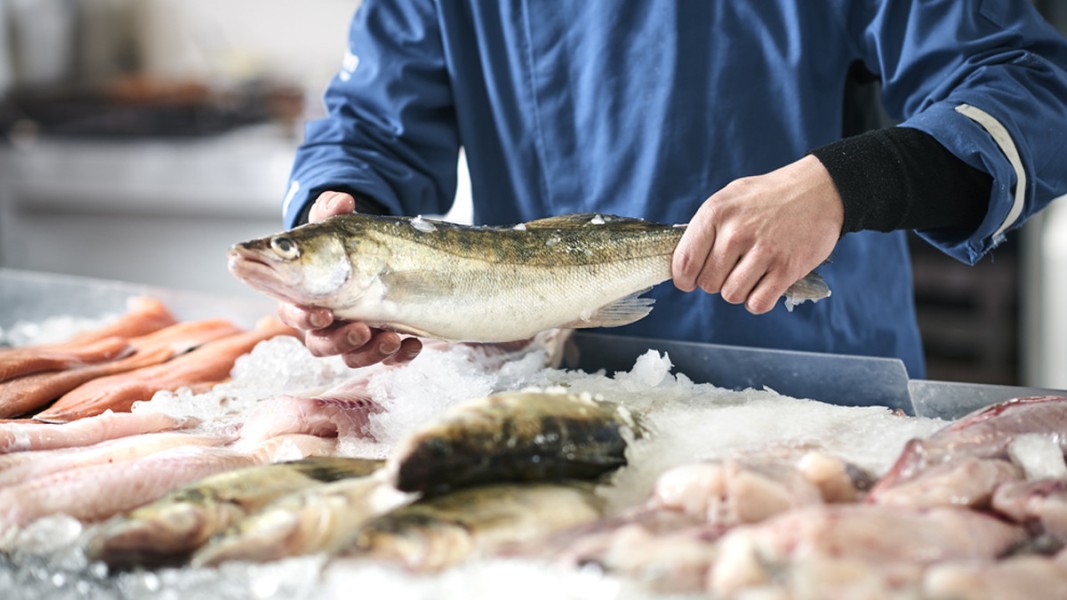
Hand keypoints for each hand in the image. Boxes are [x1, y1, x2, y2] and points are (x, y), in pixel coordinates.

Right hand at [276, 191, 422, 367]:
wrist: (373, 255)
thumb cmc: (343, 245)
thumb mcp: (337, 226)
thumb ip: (331, 212)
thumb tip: (339, 200)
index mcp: (303, 295)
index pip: (292, 313)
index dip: (303, 318)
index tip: (321, 314)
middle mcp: (325, 322)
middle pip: (321, 345)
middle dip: (341, 341)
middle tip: (361, 330)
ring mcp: (352, 335)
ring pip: (353, 357)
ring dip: (371, 352)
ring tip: (392, 339)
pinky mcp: (378, 341)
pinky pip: (386, 359)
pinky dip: (399, 356)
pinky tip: (413, 345)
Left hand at [672, 154, 841, 313]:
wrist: (819, 189)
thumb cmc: (768, 196)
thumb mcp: (729, 199)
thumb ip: (705, 228)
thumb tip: (682, 263)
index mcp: (715, 213)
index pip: (685, 262)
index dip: (684, 279)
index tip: (690, 281)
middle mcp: (736, 232)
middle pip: (708, 284)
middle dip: (716, 281)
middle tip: (732, 268)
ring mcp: (763, 251)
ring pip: (731, 295)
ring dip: (738, 291)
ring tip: (750, 273)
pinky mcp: (787, 268)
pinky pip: (758, 303)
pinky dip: (758, 301)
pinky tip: (764, 284)